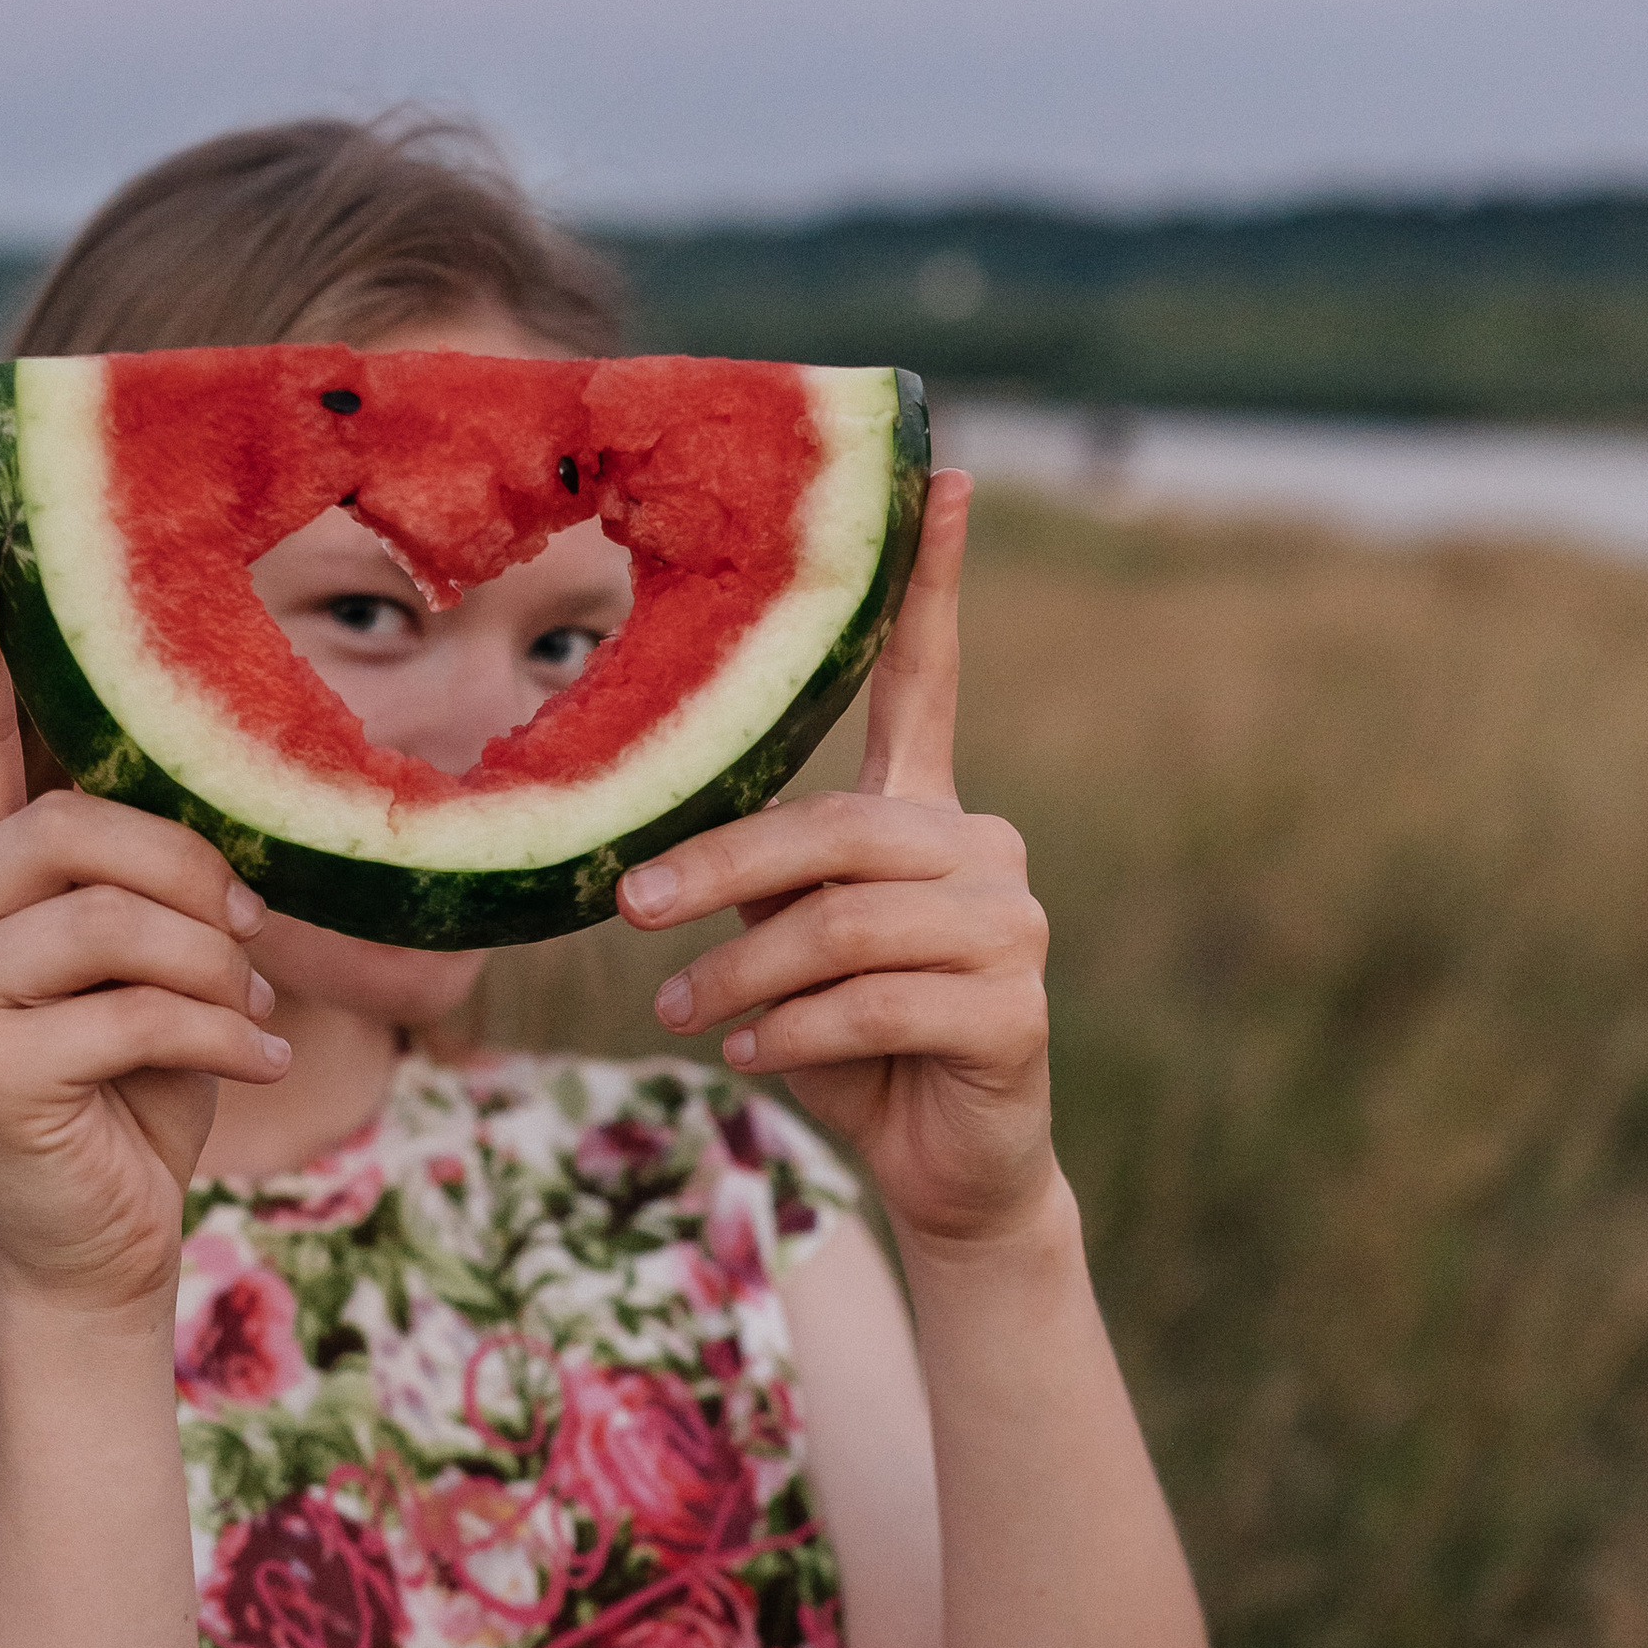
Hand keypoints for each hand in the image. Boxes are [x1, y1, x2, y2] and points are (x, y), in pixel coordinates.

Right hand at [0, 536, 288, 1316]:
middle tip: (248, 946)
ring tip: (243, 1019)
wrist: (101, 1243)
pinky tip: (249, 1064)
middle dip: (190, 881)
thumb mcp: (156, 971)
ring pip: (110, 918)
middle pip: (75, 825)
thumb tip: (223, 835)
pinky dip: (211, 1036)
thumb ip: (154, 888)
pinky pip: (128, 1006)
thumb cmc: (136, 1100)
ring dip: (208, 971)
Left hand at [617, 476, 1054, 1248]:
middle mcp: (984, 850)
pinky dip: (791, 1031)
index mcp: (929, 816)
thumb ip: (760, 889)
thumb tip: (653, 864)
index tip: (946, 476)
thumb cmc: (853, 1049)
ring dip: (742, 971)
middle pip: (837, 829)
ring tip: (678, 1011)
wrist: (943, 1170)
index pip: (929, 684)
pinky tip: (748, 1056)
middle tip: (632, 909)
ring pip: (845, 924)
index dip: (935, 583)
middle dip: (721, 868)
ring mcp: (1012, 927)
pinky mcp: (1016, 1009)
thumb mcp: (790, 953)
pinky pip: (873, 1001)